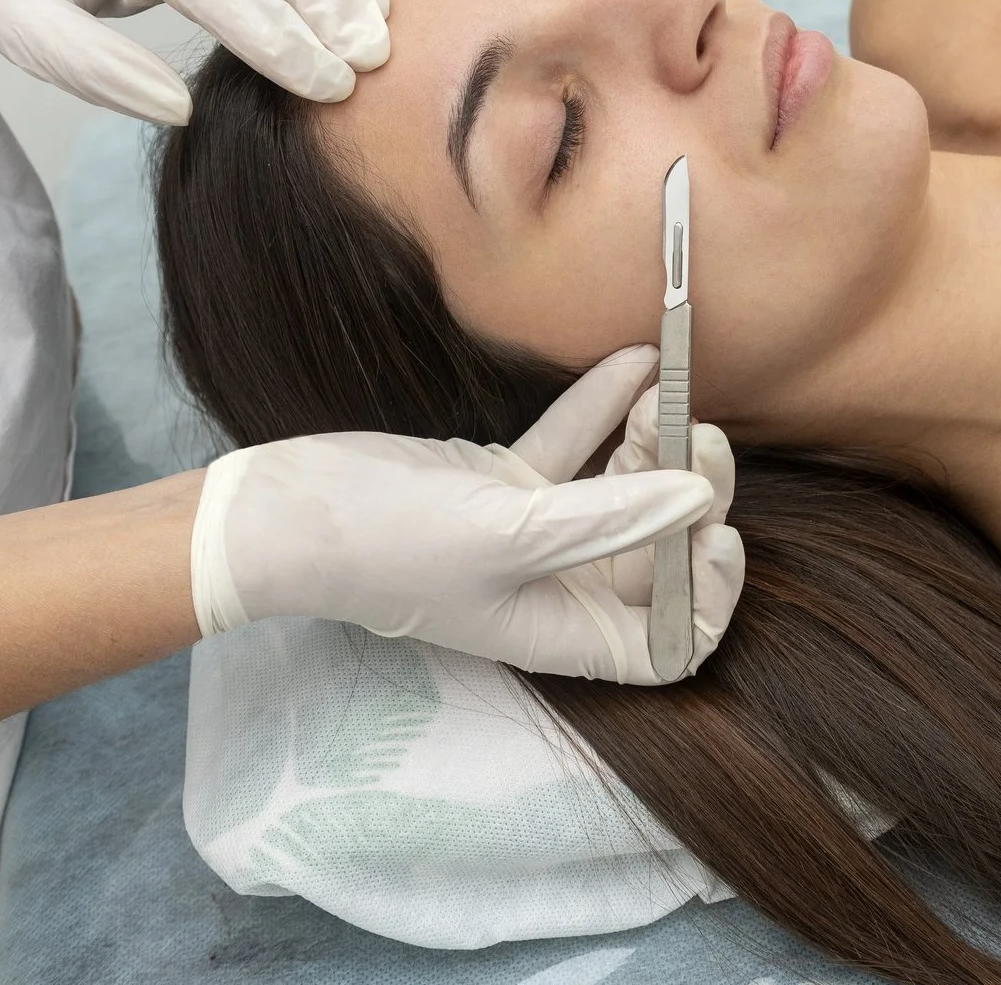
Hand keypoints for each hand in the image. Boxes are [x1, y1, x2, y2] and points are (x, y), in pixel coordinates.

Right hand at [187, 346, 744, 684]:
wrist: (282, 508)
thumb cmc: (384, 545)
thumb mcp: (510, 532)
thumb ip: (611, 517)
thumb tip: (702, 500)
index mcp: (564, 632)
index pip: (670, 640)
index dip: (708, 596)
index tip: (718, 533)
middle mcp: (558, 589)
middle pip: (660, 553)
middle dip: (691, 494)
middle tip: (700, 433)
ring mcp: (533, 533)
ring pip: (624, 492)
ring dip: (653, 443)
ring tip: (661, 392)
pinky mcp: (505, 482)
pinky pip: (575, 447)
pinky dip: (604, 407)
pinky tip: (634, 359)